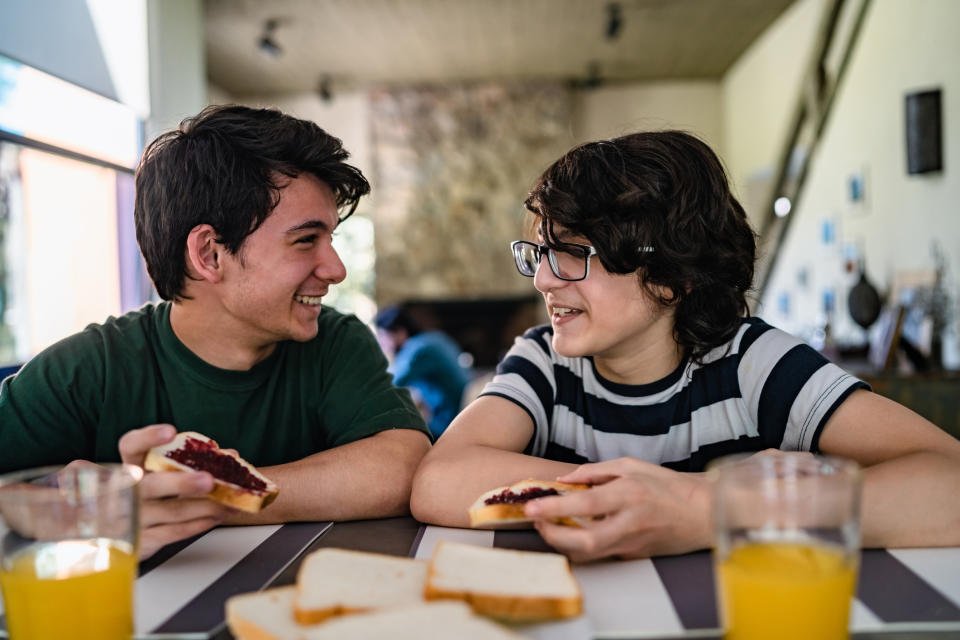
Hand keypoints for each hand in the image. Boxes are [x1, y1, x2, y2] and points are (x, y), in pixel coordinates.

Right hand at [119, 425, 232, 559]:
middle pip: (151, 485)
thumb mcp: (160, 474)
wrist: (121, 534)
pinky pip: (174, 532)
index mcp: (129, 466)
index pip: (130, 446)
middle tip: (208, 480)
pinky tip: (216, 516)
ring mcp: (130, 519)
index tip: (170, 432)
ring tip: (228, 501)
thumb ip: (192, 461)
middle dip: (182, 483)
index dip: (148, 437)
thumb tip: (229, 455)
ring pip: (171, 511)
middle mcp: (125, 492)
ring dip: (205, 506)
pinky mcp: (141, 541)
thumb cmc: (149, 494)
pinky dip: (199, 523)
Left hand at [523, 457, 711, 561]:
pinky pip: (599, 554)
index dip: (555, 508)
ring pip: (589, 554)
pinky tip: (571, 532)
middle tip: (537, 523)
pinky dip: (579, 546)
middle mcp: (629, 522)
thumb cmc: (667, 486)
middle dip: (553, 537)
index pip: (586, 505)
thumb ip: (595, 471)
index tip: (532, 507)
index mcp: (629, 494)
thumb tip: (565, 480)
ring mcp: (632, 543)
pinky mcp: (633, 555)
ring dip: (562, 543)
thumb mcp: (631, 466)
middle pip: (584, 542)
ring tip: (549, 526)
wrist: (702, 513)